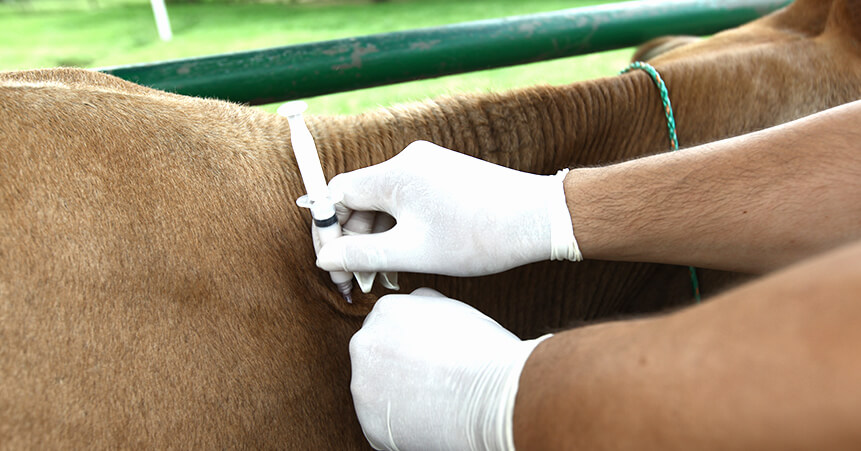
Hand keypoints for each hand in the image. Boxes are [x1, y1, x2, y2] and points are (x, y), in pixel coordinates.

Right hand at [316, 141, 580, 277]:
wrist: (539, 218)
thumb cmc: (478, 236)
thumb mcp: (412, 252)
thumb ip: (361, 255)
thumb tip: (324, 258)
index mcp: (394, 173)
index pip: (337, 193)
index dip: (327, 230)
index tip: (331, 264)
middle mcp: (408, 161)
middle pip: (360, 198)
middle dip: (354, 239)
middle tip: (358, 280)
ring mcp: (428, 166)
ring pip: (385, 203)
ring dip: (378, 238)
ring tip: (384, 276)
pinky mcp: (445, 176)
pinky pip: (408, 200)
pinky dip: (401, 228)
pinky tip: (407, 257)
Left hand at [350, 288, 550, 450]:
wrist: (494, 397)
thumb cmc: (484, 352)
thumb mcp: (453, 308)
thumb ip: (423, 304)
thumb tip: (414, 305)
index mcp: (386, 311)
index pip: (384, 325)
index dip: (406, 342)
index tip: (423, 355)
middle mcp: (365, 344)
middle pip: (374, 356)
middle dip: (395, 367)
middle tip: (428, 378)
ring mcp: (363, 385)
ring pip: (375, 391)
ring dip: (396, 395)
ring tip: (432, 399)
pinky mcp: (371, 423)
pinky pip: (382, 424)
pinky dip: (399, 426)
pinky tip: (427, 419)